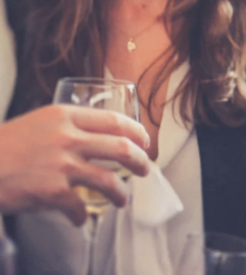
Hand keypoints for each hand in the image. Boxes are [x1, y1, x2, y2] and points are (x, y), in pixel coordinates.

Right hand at [0, 104, 150, 224]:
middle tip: (144, 169)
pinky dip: (82, 215)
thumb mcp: (38, 122)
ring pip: (108, 179)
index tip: (144, 141)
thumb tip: (95, 136)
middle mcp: (68, 137)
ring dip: (121, 193)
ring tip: (122, 200)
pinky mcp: (52, 191)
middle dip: (139, 160)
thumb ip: (67, 125)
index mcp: (65, 116)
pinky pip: (79, 206)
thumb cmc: (5, 145)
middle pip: (120, 147)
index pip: (114, 120)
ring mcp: (61, 164)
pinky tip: (80, 218)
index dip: (136, 131)